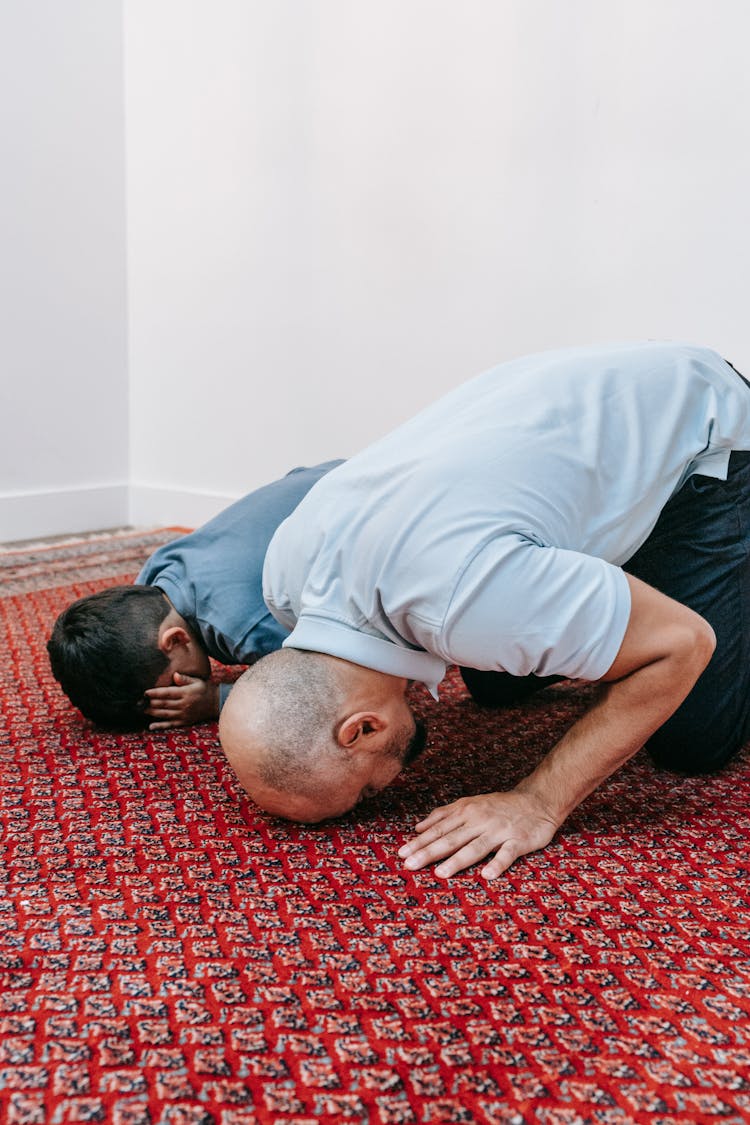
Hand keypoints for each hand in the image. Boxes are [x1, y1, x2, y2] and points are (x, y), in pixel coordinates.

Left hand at [144, 673, 219, 729]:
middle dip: (150, 703)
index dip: (155, 693)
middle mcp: (184, 704)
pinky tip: (151, 726)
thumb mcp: (196, 680)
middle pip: (163, 704)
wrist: (216, 702)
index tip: (144, 692)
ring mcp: (184, 714)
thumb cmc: (204, 689)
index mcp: (185, 693)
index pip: (167, 693)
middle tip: (138, 702)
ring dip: (152, 713)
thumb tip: (174, 675)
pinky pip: (170, 725)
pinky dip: (160, 726)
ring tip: (141, 710)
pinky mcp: (184, 722)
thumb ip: (184, 679)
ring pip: (164, 714)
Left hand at [398, 789, 559, 879]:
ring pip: (475, 847)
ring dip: (457, 860)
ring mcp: (499, 831)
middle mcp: (479, 820)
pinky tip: (487, 875)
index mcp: (466, 811)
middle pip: (451, 839)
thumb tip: (418, 827)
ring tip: (441, 873)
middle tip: (410, 865)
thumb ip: (444, 815)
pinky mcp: (518, 841)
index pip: (438, 829)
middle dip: (429, 852)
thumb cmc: (499, 806)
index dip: (420, 842)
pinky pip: (507, 854)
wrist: (537, 801)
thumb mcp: (469, 804)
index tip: (402, 854)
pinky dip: (498, 864)